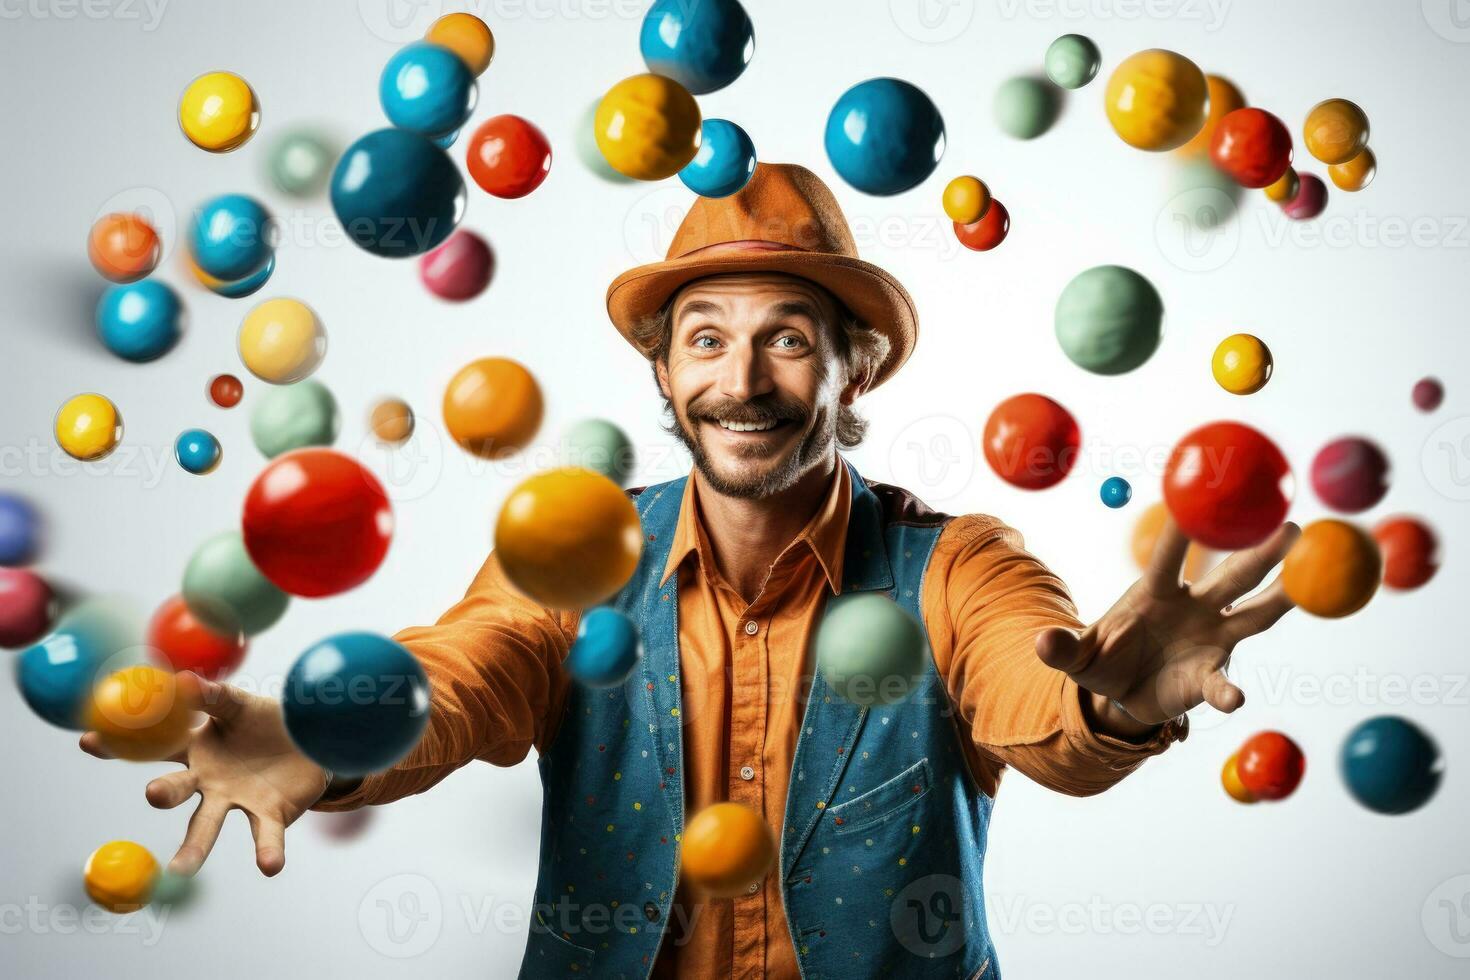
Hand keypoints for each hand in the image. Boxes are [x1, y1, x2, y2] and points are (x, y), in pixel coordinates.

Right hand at [79, 673, 328, 877]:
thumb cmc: (266, 720)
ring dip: (194, 849)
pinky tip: (269, 867)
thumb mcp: (241, 704)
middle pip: (177, 791)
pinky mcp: (270, 816)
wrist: (312, 740)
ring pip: (208, 826)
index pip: (153, 747)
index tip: (88, 739)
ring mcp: (235, 802)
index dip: (121, 744)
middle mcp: (208, 782)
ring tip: (180, 871)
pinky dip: (267, 851)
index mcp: (196, 749)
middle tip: (153, 794)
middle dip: (164, 793)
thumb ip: (214, 696)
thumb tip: (183, 680)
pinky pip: (266, 836)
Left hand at [1036, 518, 1300, 729]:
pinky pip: (1223, 682)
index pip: (1170, 555)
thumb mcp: (1076, 657)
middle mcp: (1193, 607)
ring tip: (1311, 580)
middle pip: (1231, 574)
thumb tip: (1041, 643)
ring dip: (1281, 597)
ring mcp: (1210, 638)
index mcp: (1154, 591)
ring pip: (1254, 614)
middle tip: (1292, 525)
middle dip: (1260, 551)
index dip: (1184, 530)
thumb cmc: (1101, 659)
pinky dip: (1226, 691)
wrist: (1119, 696)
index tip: (1200, 500)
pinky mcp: (1212, 674)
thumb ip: (1062, 649)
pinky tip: (1231, 698)